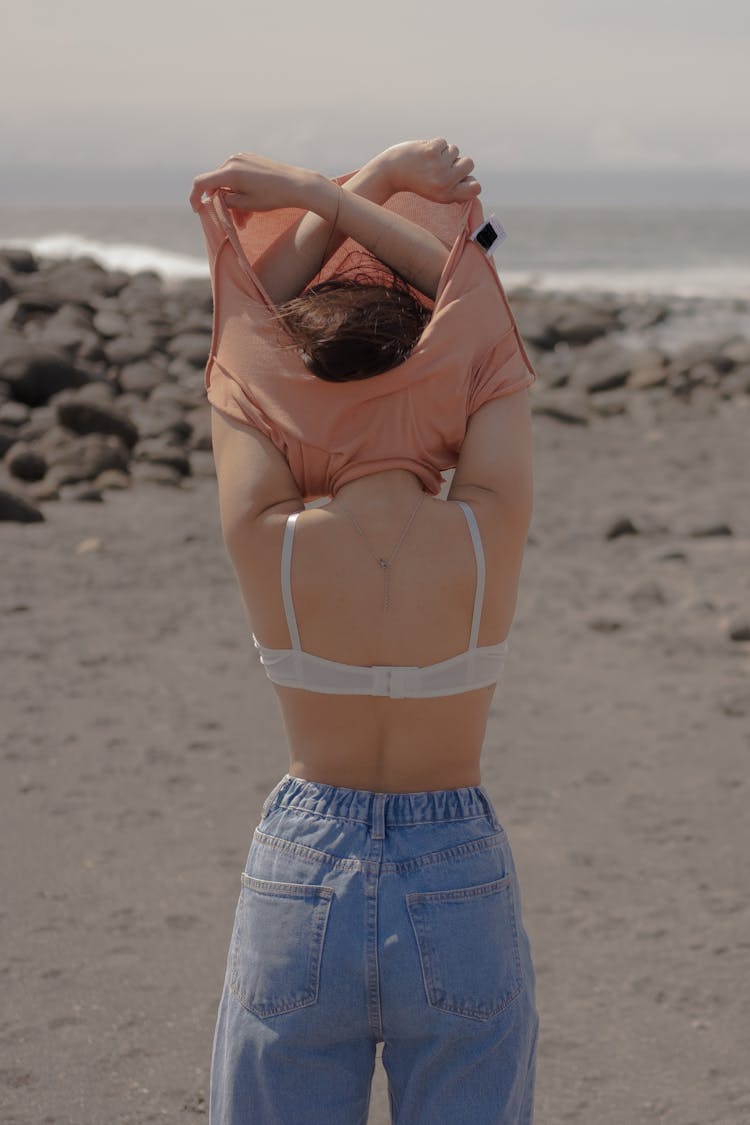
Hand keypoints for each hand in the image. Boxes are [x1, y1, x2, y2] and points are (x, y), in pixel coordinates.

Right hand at [189, 152, 313, 213]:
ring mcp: (241, 158)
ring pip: (228, 182)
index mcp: (229, 172)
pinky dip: (241, 191)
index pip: (201, 183)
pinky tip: (252, 205)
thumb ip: (225, 201)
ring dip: (234, 201)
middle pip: (217, 184)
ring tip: (248, 219)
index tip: (197, 210)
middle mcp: (232, 161)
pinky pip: (238, 176)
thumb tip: (215, 197)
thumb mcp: (246, 204)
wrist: (296, 184)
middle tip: (238, 223)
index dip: (195, 197)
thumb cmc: (272, 196)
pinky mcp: (250, 159)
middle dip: (223, 205)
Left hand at [372, 138, 480, 202]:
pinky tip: (423, 153)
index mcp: (447, 196)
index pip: (475, 188)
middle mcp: (445, 183)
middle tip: (440, 166)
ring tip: (428, 160)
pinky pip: (443, 142)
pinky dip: (434, 144)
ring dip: (443, 152)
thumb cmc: (417, 182)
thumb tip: (473, 182)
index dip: (470, 180)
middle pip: (469, 163)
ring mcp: (439, 166)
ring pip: (455, 150)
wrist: (391, 172)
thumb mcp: (436, 193)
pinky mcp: (431, 151)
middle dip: (457, 161)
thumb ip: (455, 188)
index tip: (460, 179)